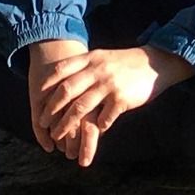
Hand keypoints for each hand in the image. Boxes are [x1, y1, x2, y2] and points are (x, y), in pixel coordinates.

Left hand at [27, 41, 190, 165]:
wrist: (156, 63)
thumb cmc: (127, 63)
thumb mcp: (104, 58)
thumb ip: (86, 66)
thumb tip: (62, 80)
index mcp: (92, 58)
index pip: (62, 69)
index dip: (48, 85)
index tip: (38, 98)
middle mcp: (98, 70)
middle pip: (67, 91)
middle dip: (52, 109)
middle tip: (43, 122)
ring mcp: (109, 84)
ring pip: (80, 108)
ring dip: (67, 125)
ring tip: (58, 136)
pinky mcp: (121, 99)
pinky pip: (103, 119)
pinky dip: (97, 128)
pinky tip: (96, 133)